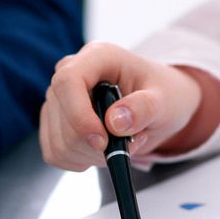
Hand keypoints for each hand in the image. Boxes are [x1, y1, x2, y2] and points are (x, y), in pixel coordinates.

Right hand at [40, 41, 219, 170]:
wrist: (159, 105)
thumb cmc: (162, 95)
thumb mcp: (164, 101)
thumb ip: (143, 109)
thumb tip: (115, 123)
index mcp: (97, 57)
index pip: (68, 81)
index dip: (80, 116)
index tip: (102, 142)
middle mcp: (72, 73)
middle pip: (61, 117)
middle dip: (93, 144)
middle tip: (128, 143)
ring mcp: (59, 99)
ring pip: (58, 142)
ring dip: (91, 155)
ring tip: (119, 143)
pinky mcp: (55, 122)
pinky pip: (55, 153)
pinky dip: (80, 161)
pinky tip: (101, 151)